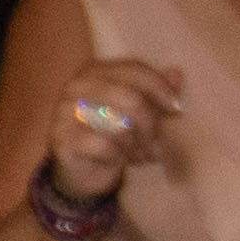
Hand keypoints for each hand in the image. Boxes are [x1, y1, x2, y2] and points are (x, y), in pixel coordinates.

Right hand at [46, 56, 181, 203]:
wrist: (81, 170)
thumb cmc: (112, 134)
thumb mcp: (138, 111)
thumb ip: (155, 91)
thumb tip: (176, 74)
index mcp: (94, 70)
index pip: (134, 70)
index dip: (160, 88)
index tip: (177, 110)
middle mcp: (76, 85)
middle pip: (131, 99)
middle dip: (151, 124)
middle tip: (157, 141)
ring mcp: (65, 110)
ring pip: (119, 124)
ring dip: (138, 144)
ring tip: (143, 154)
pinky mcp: (62, 137)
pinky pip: (104, 145)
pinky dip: (120, 156)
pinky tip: (124, 161)